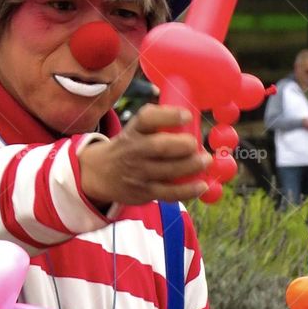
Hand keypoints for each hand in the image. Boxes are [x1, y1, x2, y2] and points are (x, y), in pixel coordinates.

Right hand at [80, 104, 211, 205]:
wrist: (102, 174)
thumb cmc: (130, 147)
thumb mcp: (136, 129)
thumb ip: (158, 122)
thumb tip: (193, 118)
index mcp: (134, 130)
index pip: (147, 118)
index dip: (169, 116)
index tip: (187, 116)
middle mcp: (134, 150)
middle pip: (159, 146)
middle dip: (183, 145)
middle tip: (197, 144)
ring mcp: (138, 173)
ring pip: (167, 170)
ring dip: (191, 166)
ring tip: (206, 161)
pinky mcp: (144, 192)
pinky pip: (169, 193)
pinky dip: (188, 190)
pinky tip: (202, 185)